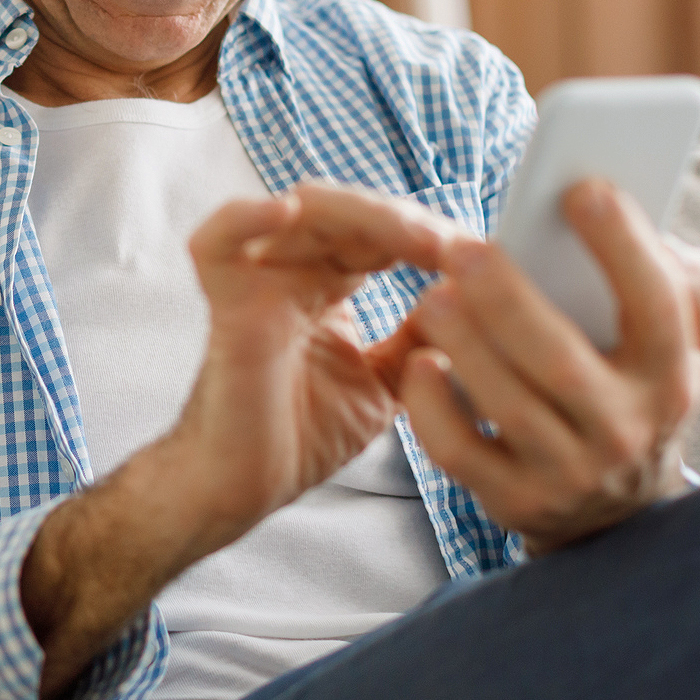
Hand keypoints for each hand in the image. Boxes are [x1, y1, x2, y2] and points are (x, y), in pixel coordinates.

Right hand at [160, 181, 453, 561]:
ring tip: (416, 238)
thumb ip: (421, 341)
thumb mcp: (387, 383)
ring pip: (304, 211)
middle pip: (349, 210)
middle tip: (456, 246)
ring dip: (366, 214)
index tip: (481, 257)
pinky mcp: (228, 305)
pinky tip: (284, 210)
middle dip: (408, 221)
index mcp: (328, 283)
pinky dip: (244, 217)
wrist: (246, 489)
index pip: (380, 233)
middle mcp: (293, 272)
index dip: (430, 235)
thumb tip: (474, 303)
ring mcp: (258, 282)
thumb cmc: (301, 436)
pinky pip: (218, 243)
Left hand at [372, 179, 699, 556]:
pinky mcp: (516, 501)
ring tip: (433, 296)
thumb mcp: (685, 344)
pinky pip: (461, 453)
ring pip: (508, 405)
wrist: (617, 513)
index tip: (579, 188)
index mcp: (673, 373)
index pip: (661, 305)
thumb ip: (685, 282)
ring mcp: (569, 472)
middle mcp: (627, 429)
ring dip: (463, 344)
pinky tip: (419, 363)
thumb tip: (639, 219)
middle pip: (562, 362)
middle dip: (508, 300)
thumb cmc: (637, 390)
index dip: (623, 245)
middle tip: (463, 248)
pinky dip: (433, 409)